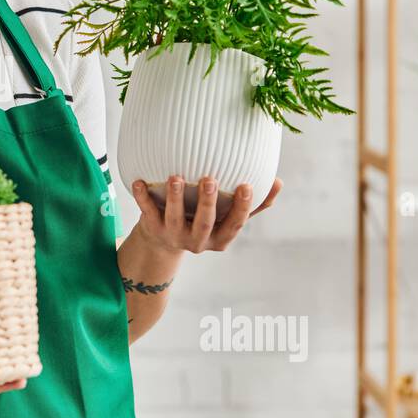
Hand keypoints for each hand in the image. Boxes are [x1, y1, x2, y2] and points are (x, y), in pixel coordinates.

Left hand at [131, 175, 281, 254]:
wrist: (163, 240)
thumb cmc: (205, 220)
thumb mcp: (227, 217)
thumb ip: (254, 204)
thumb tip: (279, 181)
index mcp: (220, 238)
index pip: (234, 225)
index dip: (242, 208)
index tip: (247, 185)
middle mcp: (198, 241)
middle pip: (204, 223)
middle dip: (207, 203)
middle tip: (209, 179)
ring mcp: (174, 236)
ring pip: (175, 219)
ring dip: (175, 198)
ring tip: (175, 177)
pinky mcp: (153, 229)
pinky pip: (147, 213)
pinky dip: (142, 198)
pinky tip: (138, 181)